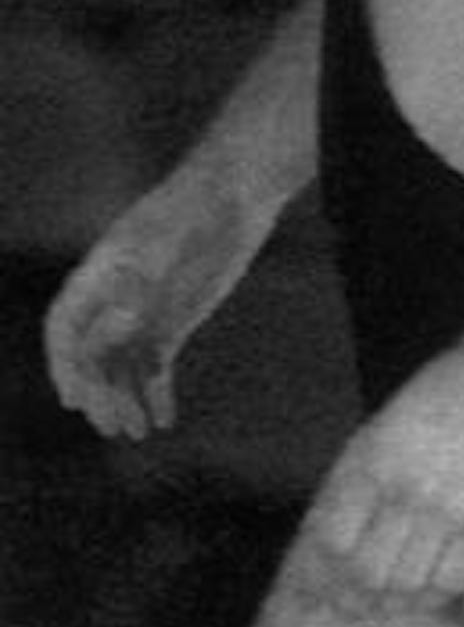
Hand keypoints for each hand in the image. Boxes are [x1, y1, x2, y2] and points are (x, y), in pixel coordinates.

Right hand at [44, 188, 260, 441]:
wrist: (236, 194)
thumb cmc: (195, 209)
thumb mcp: (168, 244)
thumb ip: (142, 282)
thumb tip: (122, 322)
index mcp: (99, 274)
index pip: (65, 326)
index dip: (64, 364)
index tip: (73, 398)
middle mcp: (114, 297)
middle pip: (94, 354)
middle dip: (99, 392)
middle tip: (113, 427)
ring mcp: (143, 310)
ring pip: (123, 365)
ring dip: (126, 400)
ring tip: (136, 432)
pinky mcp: (174, 321)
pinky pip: (156, 363)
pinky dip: (157, 392)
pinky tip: (163, 420)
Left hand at [293, 344, 463, 605]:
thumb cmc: (431, 406)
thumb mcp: (376, 433)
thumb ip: (349, 486)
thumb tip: (322, 545)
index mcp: (371, 465)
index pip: (332, 543)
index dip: (320, 575)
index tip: (317, 589)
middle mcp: (408, 491)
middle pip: (368, 573)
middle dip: (352, 599)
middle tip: (349, 607)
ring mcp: (450, 509)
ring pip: (409, 584)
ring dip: (391, 603)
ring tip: (384, 605)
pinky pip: (452, 580)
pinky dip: (432, 596)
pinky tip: (425, 591)